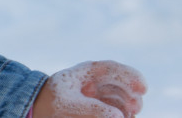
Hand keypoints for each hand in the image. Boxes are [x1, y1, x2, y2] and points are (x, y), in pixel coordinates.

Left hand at [32, 61, 146, 117]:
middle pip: (122, 84)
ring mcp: (100, 95)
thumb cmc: (51, 103)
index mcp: (87, 72)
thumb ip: (93, 109)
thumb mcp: (68, 104)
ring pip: (122, 99)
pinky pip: (116, 109)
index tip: (143, 88)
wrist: (39, 110)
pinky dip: (122, 113)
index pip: (112, 69)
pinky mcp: (100, 107)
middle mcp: (97, 82)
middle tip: (136, 108)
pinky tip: (125, 117)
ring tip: (130, 116)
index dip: (130, 76)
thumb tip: (118, 116)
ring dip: (128, 107)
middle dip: (132, 96)